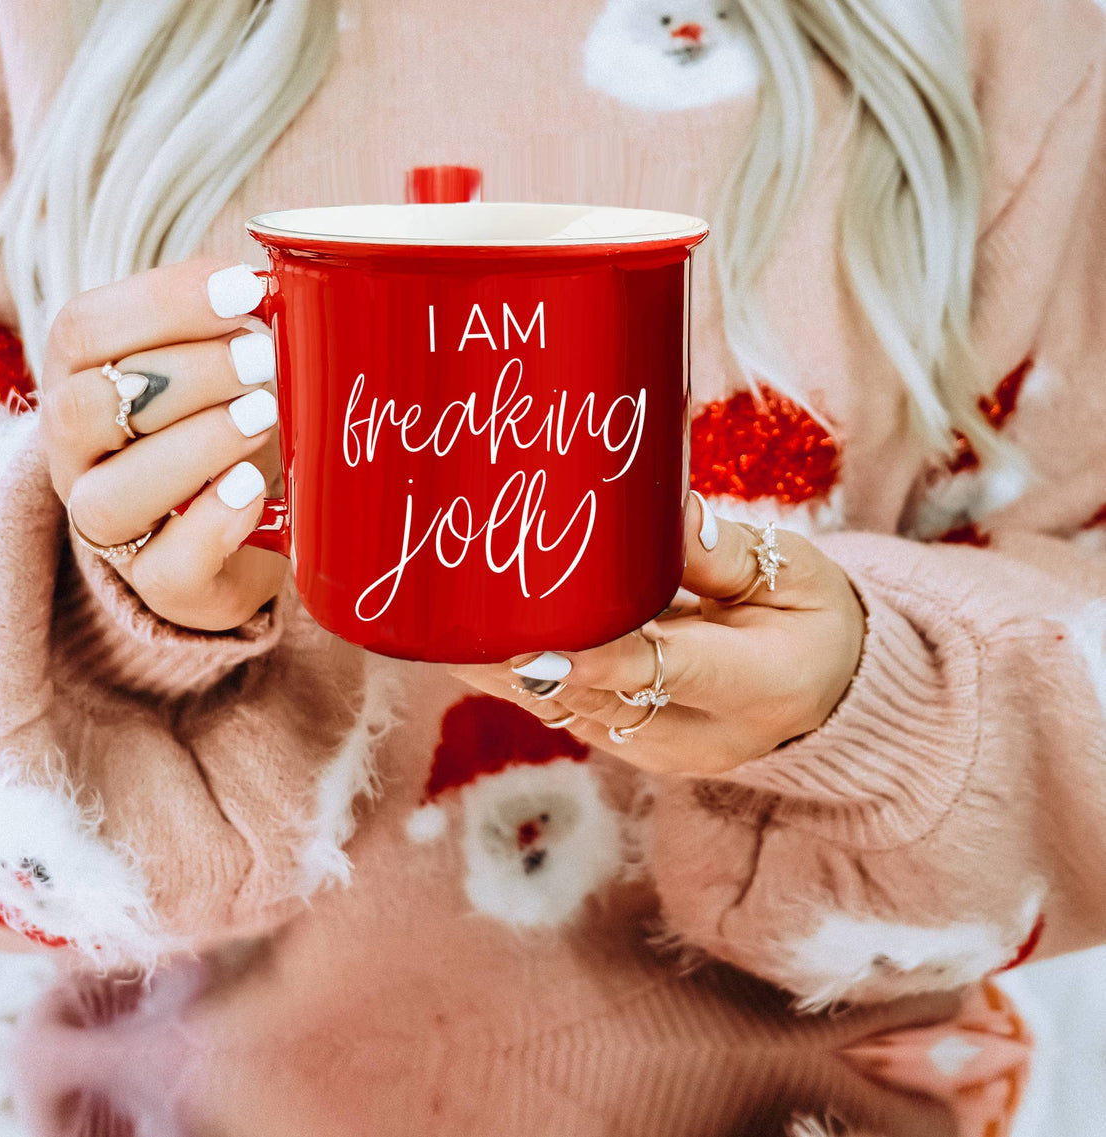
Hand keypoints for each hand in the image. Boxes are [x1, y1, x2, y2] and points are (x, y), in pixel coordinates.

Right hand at [39, 259, 286, 631]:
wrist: (243, 519)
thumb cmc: (227, 414)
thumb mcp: (221, 359)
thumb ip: (231, 323)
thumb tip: (277, 282)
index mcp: (80, 378)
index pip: (82, 328)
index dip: (161, 303)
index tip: (244, 288)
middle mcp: (76, 454)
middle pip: (86, 408)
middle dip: (185, 373)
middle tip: (263, 356)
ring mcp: (108, 525)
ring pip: (109, 499)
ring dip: (193, 448)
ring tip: (264, 417)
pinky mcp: (157, 583)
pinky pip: (165, 570)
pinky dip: (212, 525)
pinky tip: (253, 489)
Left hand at [447, 494, 866, 773]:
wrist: (828, 692)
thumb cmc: (811, 617)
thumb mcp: (798, 573)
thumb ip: (726, 552)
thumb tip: (664, 518)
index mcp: (760, 686)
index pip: (664, 672)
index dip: (593, 659)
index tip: (533, 640)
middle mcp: (703, 736)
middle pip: (597, 698)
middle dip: (521, 660)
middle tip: (457, 617)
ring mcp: (660, 751)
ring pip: (567, 711)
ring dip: (503, 671)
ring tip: (440, 625)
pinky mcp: (629, 744)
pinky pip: (564, 710)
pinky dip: (519, 676)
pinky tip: (467, 639)